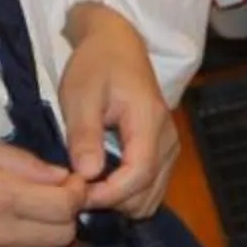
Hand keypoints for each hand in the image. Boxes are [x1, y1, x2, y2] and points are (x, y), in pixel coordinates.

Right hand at [0, 135, 84, 246]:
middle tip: (47, 196)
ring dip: (45, 236)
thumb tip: (61, 176)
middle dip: (64, 214)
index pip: (67, 205)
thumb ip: (20, 162)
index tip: (68, 179)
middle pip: (63, 235)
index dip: (76, 191)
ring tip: (24, 215)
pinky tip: (0, 232)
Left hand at [59, 2, 181, 216]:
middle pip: (148, 193)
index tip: (77, 195)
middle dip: (112, 201)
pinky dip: (127, 195)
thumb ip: (85, 134)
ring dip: (119, 201)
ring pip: (151, 197)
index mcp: (149, 121)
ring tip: (88, 187)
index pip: (139, 174)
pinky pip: (151, 188)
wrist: (117, 45)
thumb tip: (87, 174)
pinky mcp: (164, 153)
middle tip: (76, 192)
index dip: (109, 194)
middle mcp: (168, 140)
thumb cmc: (96, 66)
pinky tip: (102, 182)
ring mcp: (170, 149)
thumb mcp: (80, 95)